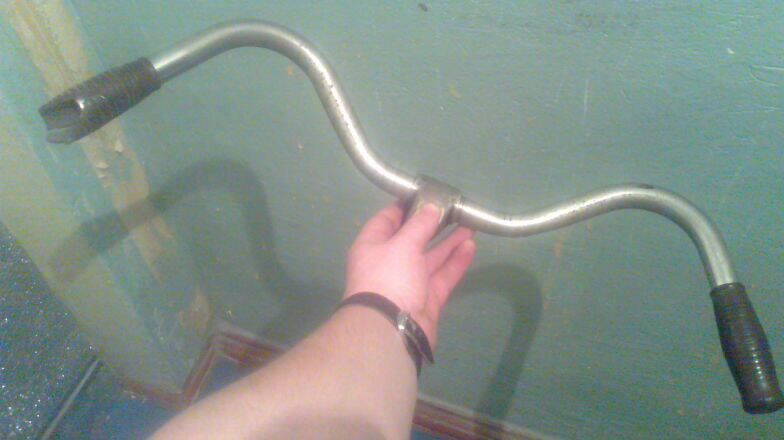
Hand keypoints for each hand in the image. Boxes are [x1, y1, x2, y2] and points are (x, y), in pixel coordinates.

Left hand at [344, 202, 476, 347]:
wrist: (391, 329)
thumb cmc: (388, 278)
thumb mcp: (402, 244)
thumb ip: (420, 224)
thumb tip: (433, 207)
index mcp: (373, 246)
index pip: (387, 220)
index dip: (406, 207)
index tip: (426, 195)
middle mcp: (389, 263)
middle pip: (413, 239)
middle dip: (433, 225)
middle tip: (455, 211)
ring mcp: (408, 283)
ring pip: (431, 258)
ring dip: (450, 243)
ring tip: (470, 227)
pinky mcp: (427, 300)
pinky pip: (443, 277)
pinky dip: (456, 263)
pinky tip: (471, 248)